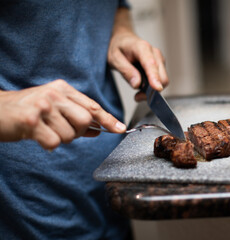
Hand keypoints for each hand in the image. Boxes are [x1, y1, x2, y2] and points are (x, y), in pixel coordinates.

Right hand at [0, 80, 125, 149]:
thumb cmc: (26, 110)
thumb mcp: (53, 108)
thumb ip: (75, 117)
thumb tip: (98, 129)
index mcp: (62, 89)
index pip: (92, 106)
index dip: (108, 119)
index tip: (120, 129)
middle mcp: (55, 94)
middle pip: (84, 121)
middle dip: (76, 132)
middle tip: (60, 130)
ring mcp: (43, 106)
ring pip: (70, 134)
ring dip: (60, 138)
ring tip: (44, 131)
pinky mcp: (31, 121)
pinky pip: (54, 142)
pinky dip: (48, 144)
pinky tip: (36, 136)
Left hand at [107, 8, 168, 100]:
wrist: (123, 40)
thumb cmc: (118, 47)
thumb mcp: (114, 58)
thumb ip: (125, 71)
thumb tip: (137, 84)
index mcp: (142, 47)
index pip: (151, 64)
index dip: (155, 78)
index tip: (157, 88)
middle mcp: (154, 53)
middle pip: (162, 76)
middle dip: (152, 90)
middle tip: (137, 96)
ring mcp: (159, 59)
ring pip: (162, 80)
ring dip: (152, 90)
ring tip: (137, 93)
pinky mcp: (159, 66)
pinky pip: (160, 80)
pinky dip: (152, 88)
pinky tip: (142, 87)